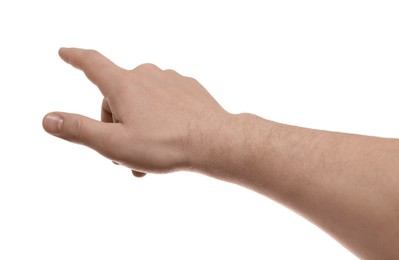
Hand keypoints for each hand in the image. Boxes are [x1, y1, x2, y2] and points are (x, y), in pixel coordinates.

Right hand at [43, 48, 228, 176]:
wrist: (214, 143)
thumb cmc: (164, 145)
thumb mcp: (114, 144)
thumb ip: (79, 130)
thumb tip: (48, 119)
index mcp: (124, 85)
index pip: (92, 63)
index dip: (75, 57)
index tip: (65, 52)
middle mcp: (146, 75)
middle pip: (117, 96)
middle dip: (115, 123)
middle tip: (125, 154)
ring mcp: (169, 79)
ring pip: (141, 101)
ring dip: (138, 125)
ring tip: (148, 155)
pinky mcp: (187, 88)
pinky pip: (164, 101)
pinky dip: (159, 118)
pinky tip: (168, 138)